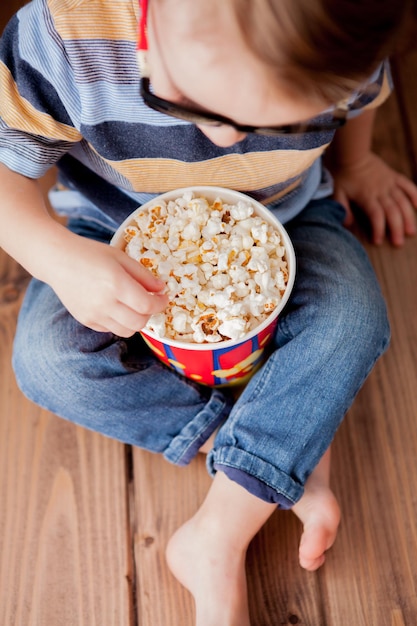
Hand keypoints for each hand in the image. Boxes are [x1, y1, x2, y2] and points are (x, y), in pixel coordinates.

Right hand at [48, 234, 168, 335]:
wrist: (57, 260)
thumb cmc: (90, 254)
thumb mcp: (120, 257)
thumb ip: (143, 275)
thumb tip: (161, 289)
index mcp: (116, 284)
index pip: (147, 305)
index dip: (160, 303)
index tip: (163, 297)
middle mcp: (105, 303)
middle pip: (139, 323)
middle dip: (149, 314)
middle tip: (149, 302)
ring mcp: (94, 315)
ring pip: (126, 331)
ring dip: (135, 321)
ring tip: (133, 306)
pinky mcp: (86, 320)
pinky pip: (111, 329)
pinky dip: (119, 322)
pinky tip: (116, 307)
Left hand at [331, 152, 416, 245]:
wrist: (352, 153)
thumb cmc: (343, 174)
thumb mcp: (337, 192)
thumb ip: (342, 208)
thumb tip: (348, 224)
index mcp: (367, 196)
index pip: (376, 216)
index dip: (379, 229)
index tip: (378, 241)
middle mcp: (381, 191)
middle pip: (392, 212)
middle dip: (396, 228)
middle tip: (399, 243)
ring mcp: (390, 183)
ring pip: (403, 202)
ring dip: (408, 217)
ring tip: (411, 231)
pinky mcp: (394, 176)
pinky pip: (408, 186)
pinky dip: (415, 195)